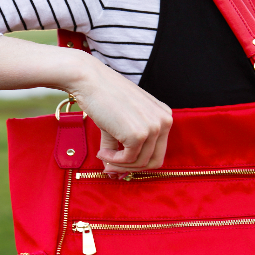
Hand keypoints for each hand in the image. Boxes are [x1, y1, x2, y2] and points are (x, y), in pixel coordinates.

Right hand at [68, 56, 172, 176]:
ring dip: (120, 165)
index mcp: (164, 116)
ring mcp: (153, 128)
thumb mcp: (122, 122)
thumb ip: (123, 148)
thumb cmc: (104, 97)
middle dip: (132, 168)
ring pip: (141, 163)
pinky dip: (113, 160)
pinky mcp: (138, 135)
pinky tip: (102, 152)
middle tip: (112, 167)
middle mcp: (164, 121)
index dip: (139, 162)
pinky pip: (128, 160)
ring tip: (104, 156)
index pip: (159, 151)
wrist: (90, 81)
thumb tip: (115, 174)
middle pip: (155, 161)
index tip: (121, 164)